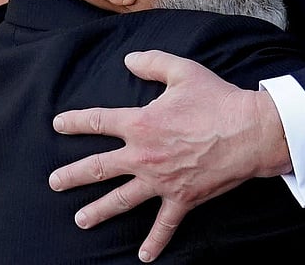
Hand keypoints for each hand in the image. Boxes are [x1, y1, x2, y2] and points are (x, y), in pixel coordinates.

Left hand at [48, 49, 289, 261]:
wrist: (249, 132)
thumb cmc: (217, 100)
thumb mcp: (183, 72)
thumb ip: (152, 63)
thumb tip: (128, 60)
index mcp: (140, 124)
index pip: (98, 122)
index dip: (75, 122)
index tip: (58, 125)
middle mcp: (144, 156)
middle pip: (99, 168)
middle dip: (72, 175)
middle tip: (54, 182)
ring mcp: (161, 181)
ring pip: (121, 200)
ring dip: (98, 211)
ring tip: (80, 220)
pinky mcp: (182, 198)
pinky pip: (165, 224)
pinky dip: (154, 242)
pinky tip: (144, 256)